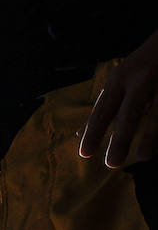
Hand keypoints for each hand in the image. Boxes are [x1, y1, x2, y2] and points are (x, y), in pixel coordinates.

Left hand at [81, 30, 157, 167]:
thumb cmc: (142, 64)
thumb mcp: (119, 79)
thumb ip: (104, 107)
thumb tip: (79, 135)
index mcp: (120, 78)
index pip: (103, 109)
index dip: (93, 132)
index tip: (84, 154)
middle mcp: (141, 78)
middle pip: (130, 112)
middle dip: (120, 139)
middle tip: (112, 164)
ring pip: (157, 111)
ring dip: (150, 135)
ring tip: (142, 156)